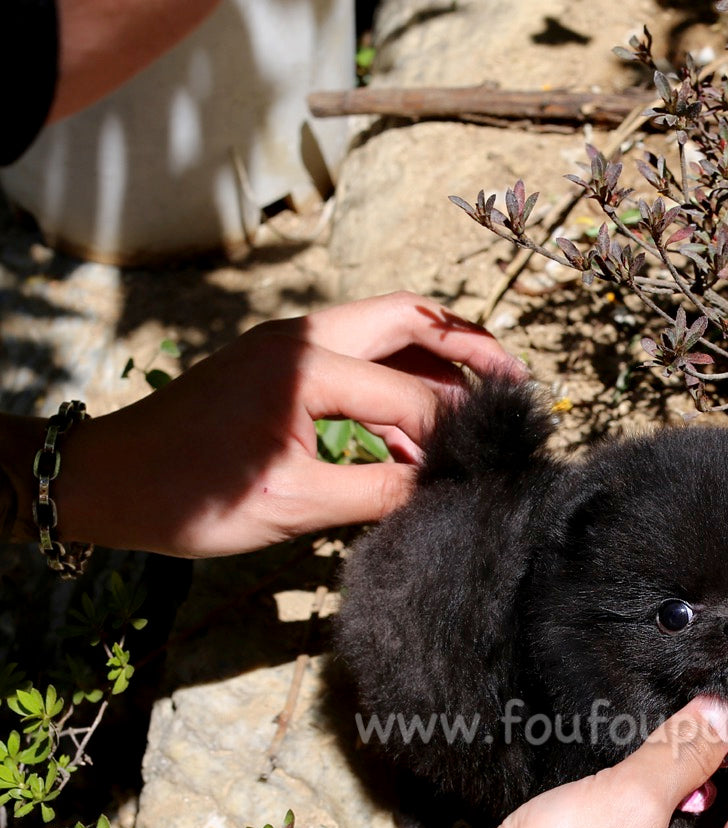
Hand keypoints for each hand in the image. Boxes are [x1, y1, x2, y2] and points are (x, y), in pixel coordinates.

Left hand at [54, 291, 522, 557]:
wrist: (110, 481)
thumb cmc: (192, 494)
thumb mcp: (294, 504)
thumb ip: (378, 491)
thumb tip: (445, 489)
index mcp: (306, 365)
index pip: (408, 392)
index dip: (455, 429)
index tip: (493, 458)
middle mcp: (302, 340)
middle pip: (407, 320)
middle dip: (466, 347)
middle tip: (515, 380)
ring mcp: (288, 349)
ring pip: (382, 339)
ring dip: (430, 368)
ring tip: (477, 411)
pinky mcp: (278, 371)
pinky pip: (353, 369)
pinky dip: (391, 393)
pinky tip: (413, 441)